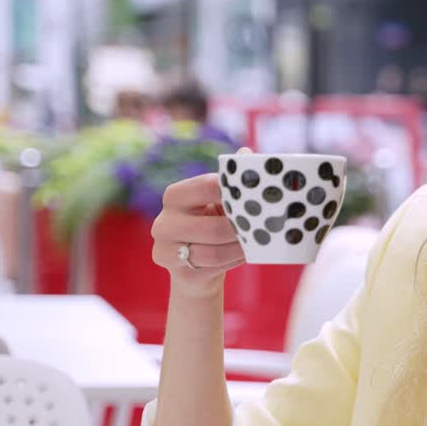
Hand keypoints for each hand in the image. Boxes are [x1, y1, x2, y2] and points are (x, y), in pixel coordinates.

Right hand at [150, 150, 249, 297]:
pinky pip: (211, 268)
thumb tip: (246, 153)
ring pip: (213, 252)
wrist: (197, 269)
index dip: (236, 192)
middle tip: (264, 228)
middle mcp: (163, 221)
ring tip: (257, 243)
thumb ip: (231, 181)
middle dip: (241, 230)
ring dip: (240, 248)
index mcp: (174, 196)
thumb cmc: (212, 226)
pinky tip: (245, 255)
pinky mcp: (176, 272)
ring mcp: (165, 248)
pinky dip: (233, 261)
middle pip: (211, 228)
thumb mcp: (220, 203)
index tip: (259, 198)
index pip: (207, 187)